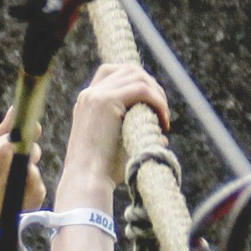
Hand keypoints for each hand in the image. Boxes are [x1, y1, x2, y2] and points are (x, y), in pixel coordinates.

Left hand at [0, 112, 44, 250]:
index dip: (27, 127)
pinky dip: (31, 193)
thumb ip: (4, 136)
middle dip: (30, 153)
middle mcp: (10, 166)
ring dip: (29, 175)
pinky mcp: (29, 199)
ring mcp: (21, 183)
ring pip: (36, 170)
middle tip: (23, 158)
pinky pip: (40, 189)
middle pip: (32, 149)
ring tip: (14, 186)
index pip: (16, 134)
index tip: (34, 126)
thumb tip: (15, 112)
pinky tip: (20, 200)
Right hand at [52, 65, 170, 213]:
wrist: (86, 180)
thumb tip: (161, 136)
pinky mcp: (106, 101)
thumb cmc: (101, 173)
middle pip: (128, 70)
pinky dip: (157, 101)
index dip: (137, 81)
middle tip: (163, 112)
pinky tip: (163, 120)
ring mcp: (95, 95)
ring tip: (164, 118)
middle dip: (151, 85)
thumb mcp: (117, 147)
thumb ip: (136, 136)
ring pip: (136, 76)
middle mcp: (89, 94)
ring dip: (156, 94)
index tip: (152, 103)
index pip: (112, 72)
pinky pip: (141, 90)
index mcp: (87, 102)